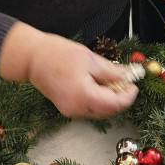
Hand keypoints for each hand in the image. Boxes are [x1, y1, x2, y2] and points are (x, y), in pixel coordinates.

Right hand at [0, 23, 137, 117]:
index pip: (114, 104)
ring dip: (109, 100)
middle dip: (120, 99)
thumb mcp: (89, 58)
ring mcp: (70, 110)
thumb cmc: (57, 53)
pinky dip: (98, 100)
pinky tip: (100, 85)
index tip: (134, 85)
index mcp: (84, 96)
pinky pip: (87, 108)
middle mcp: (77, 108)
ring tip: (114, 82)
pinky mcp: (65, 106)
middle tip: (127, 82)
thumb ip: (110, 71)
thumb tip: (126, 77)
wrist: (30, 57)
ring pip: (98, 111)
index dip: (128, 96)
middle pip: (107, 111)